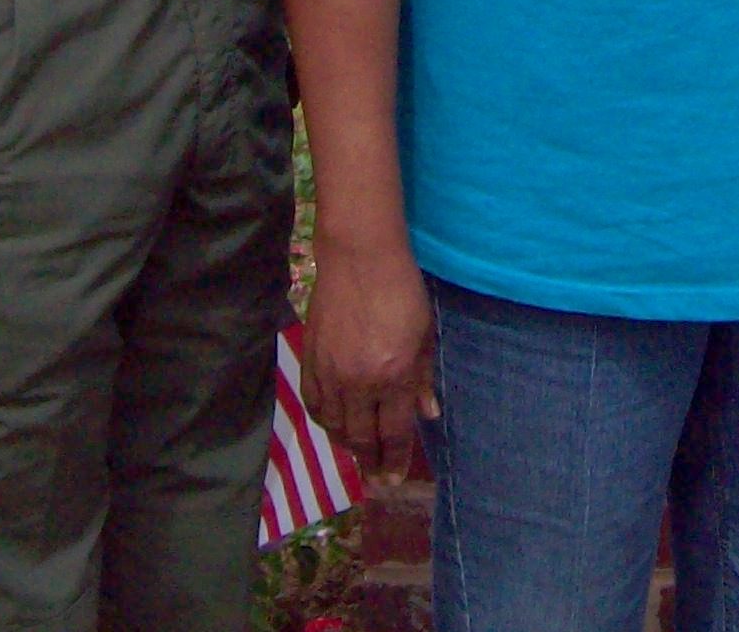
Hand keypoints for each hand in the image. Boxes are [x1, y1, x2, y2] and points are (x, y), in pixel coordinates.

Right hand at [303, 237, 439, 479]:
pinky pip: (314, 404)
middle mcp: (360, 383)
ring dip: (348, 447)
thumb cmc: (402, 291)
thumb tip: (428, 414)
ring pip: (336, 426)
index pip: (395, 433)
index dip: (396, 460)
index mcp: (394, 376)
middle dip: (372, 463)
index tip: (395, 480)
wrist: (359, 258)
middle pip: (363, 437)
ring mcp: (331, 373)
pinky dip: (325, 422)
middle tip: (378, 480)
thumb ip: (423, 378)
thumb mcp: (425, 334)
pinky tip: (334, 427)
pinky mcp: (310, 360)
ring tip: (359, 456)